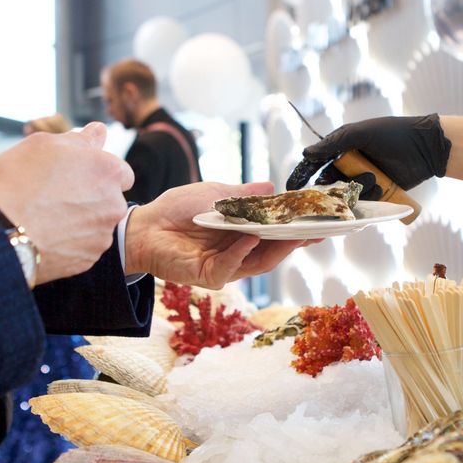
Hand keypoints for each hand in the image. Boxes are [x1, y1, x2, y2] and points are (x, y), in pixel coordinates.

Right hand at [0, 123, 133, 283]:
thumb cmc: (15, 181)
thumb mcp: (43, 145)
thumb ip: (79, 139)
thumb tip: (99, 131)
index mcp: (108, 170)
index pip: (120, 172)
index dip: (98, 173)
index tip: (75, 176)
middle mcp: (114, 203)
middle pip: (109, 199)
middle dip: (91, 197)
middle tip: (54, 195)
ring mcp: (102, 234)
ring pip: (97, 224)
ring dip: (81, 220)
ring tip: (46, 217)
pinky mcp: (89, 259)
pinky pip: (84, 247)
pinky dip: (71, 242)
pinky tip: (46, 235)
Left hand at [123, 181, 304, 287]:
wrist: (144, 225)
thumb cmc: (176, 209)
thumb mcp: (215, 195)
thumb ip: (243, 195)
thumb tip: (271, 187)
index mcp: (241, 235)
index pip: (274, 235)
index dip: (295, 230)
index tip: (318, 221)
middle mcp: (236, 253)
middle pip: (272, 252)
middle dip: (295, 242)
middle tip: (316, 231)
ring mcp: (224, 267)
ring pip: (257, 263)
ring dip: (276, 249)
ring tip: (293, 235)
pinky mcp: (207, 275)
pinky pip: (229, 266)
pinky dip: (241, 252)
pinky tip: (251, 238)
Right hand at [285, 115, 450, 197]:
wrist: (426, 147)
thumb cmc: (393, 134)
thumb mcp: (361, 133)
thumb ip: (333, 142)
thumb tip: (306, 153)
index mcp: (343, 147)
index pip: (316, 162)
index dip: (303, 174)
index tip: (291, 187)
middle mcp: (350, 164)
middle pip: (329, 182)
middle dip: (330, 188)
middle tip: (333, 189)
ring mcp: (364, 178)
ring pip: (347, 194)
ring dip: (357, 188)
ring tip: (375, 176)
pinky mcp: (378, 191)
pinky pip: (365, 201)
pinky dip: (370, 196)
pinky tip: (381, 185)